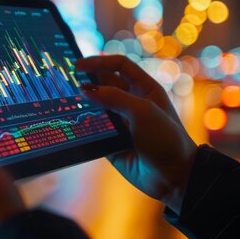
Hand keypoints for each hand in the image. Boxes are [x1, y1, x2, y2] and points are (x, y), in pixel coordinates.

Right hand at [75, 55, 197, 212]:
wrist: (173, 177)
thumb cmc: (166, 138)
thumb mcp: (142, 111)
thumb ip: (113, 97)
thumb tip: (85, 90)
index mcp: (144, 88)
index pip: (119, 66)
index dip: (99, 62)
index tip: (78, 65)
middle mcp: (132, 102)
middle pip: (104, 84)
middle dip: (87, 83)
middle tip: (68, 84)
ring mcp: (121, 122)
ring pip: (96, 107)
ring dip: (83, 105)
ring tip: (66, 104)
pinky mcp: (111, 141)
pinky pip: (93, 130)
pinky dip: (83, 127)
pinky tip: (72, 124)